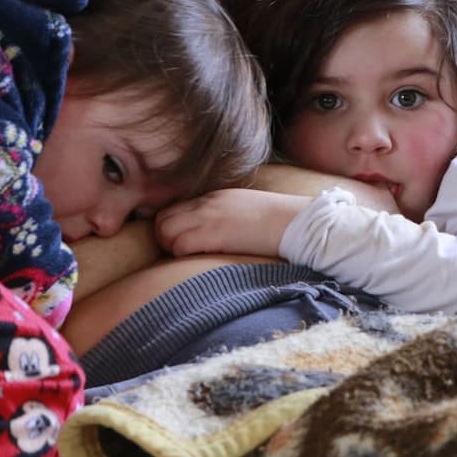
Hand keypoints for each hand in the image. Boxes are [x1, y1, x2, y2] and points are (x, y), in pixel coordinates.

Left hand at [155, 188, 310, 256]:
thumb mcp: (242, 209)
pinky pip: (180, 244)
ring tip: (190, 258)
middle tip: (180, 253)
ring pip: (165, 232)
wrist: (295, 221)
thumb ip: (222, 214)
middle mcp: (206, 204)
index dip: (169, 228)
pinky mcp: (215, 234)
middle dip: (164, 239)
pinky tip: (199, 259)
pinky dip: (182, 255)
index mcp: (212, 198)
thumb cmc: (275, 221)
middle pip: (161, 219)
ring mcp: (208, 217)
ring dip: (172, 248)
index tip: (179, 242)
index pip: (171, 209)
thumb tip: (210, 232)